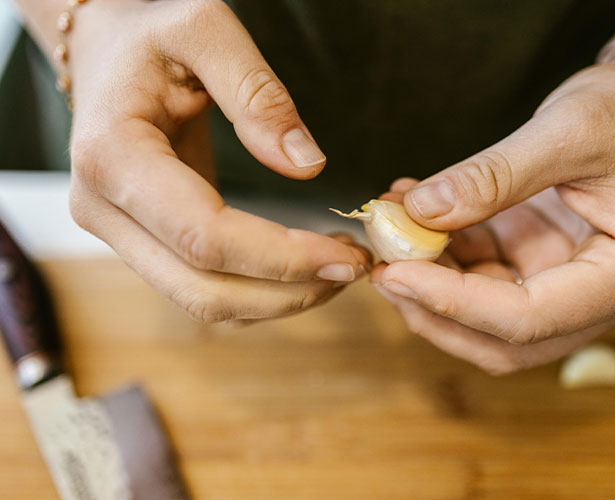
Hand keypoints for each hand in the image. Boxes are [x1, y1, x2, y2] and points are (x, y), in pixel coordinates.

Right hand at [67, 0, 370, 322]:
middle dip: (288, 292)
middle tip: (354, 269)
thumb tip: (306, 166)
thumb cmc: (150, 33)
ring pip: (204, 302)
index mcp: (113, 157)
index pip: (205, 237)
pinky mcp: (144, 242)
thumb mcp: (205, 30)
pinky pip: (203, 288)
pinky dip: (258, 291)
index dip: (282, 259)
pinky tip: (303, 267)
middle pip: (203, 289)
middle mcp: (104, 210)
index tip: (347, 258)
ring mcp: (119, 233)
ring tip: (338, 269)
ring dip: (278, 299)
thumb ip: (257, 95)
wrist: (106, 51)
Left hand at [372, 42, 614, 373]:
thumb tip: (421, 212)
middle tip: (382, 269)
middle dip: (434, 311)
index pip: (528, 319)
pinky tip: (414, 211)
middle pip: (501, 339)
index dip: (454, 304)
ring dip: (430, 282)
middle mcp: (596, 296)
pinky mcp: (538, 262)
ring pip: (483, 316)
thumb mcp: (568, 132)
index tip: (395, 273)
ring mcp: (564, 284)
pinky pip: (480, 275)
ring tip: (391, 229)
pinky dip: (442, 253)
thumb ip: (494, 176)